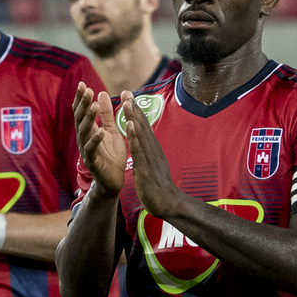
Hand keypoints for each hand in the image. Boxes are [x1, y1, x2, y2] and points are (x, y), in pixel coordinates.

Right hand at [74, 82, 125, 194]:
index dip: (80, 99)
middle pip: (80, 119)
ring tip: (94, 106)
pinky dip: (95, 139)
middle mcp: (83, 139)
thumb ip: (107, 114)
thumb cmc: (111, 155)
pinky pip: (91, 149)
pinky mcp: (92, 162)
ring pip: (84, 132)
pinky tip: (100, 131)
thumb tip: (101, 93)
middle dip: (83, 104)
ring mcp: (86, 150)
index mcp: (88, 131)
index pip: (81, 112)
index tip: (82, 84)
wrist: (113, 180)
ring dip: (89, 119)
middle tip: (87, 90)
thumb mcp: (111, 130)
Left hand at [120, 90, 184, 218]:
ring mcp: (150, 158)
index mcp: (152, 150)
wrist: (169, 204)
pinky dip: (135, 136)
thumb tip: (146, 146)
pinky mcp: (146, 167)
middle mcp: (153, 150)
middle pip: (143, 126)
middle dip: (134, 108)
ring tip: (127, 102)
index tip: (129, 98)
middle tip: (126, 92)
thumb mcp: (153, 166)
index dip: (136, 112)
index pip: (143, 127)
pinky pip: (139, 150)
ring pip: (141, 134)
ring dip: (134, 117)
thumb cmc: (159, 187)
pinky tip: (130, 125)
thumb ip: (149, 155)